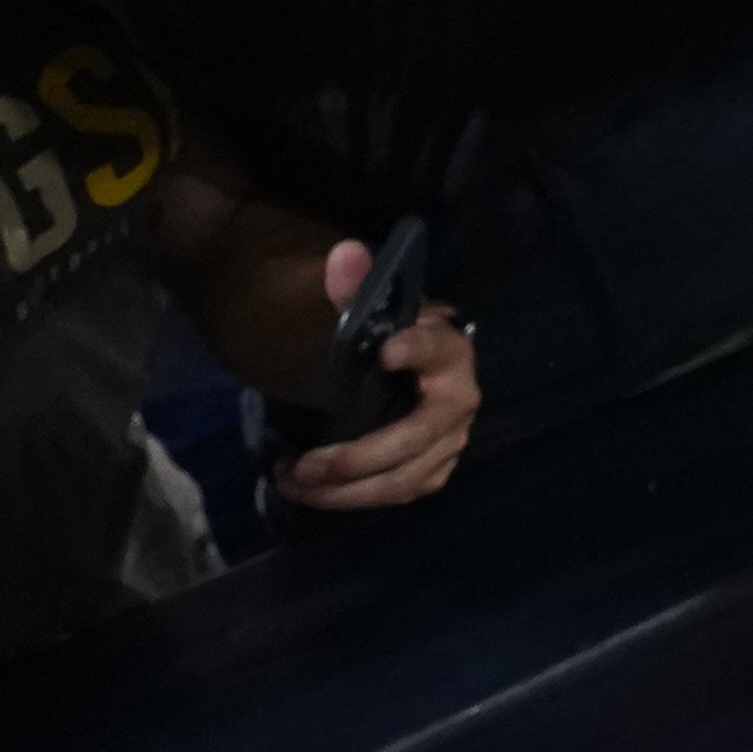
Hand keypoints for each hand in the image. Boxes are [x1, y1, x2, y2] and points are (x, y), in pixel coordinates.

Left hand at [271, 237, 477, 513]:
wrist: (386, 370)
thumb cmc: (373, 340)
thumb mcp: (359, 311)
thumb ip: (351, 287)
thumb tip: (344, 253)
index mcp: (448, 349)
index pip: (440, 347)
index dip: (418, 349)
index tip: (382, 352)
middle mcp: (458, 397)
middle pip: (420, 434)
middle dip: (361, 456)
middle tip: (304, 465)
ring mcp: (449, 439)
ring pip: (407, 475)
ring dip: (349, 488)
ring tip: (294, 481)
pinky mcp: (433, 467)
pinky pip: (401, 492)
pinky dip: (357, 498)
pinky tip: (316, 494)